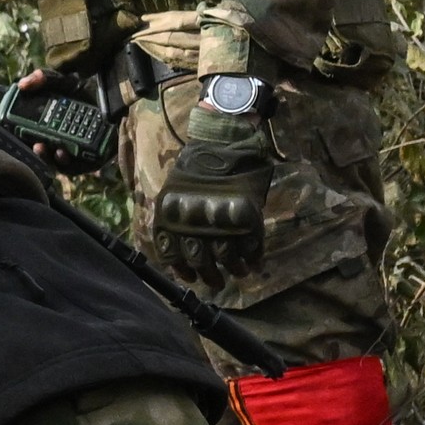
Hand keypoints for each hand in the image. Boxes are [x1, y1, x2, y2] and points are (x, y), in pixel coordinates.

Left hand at [153, 115, 274, 285]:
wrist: (222, 143)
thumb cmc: (195, 168)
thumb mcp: (174, 194)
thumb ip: (177, 222)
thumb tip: (181, 252)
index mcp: (172, 217)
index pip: (173, 256)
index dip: (183, 271)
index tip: (191, 277)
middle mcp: (194, 223)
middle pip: (201, 262)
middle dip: (210, 277)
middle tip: (217, 281)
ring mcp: (222, 222)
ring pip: (227, 259)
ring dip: (233, 270)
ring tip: (238, 271)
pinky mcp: (247, 219)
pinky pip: (250, 248)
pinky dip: (252, 259)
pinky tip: (252, 262)